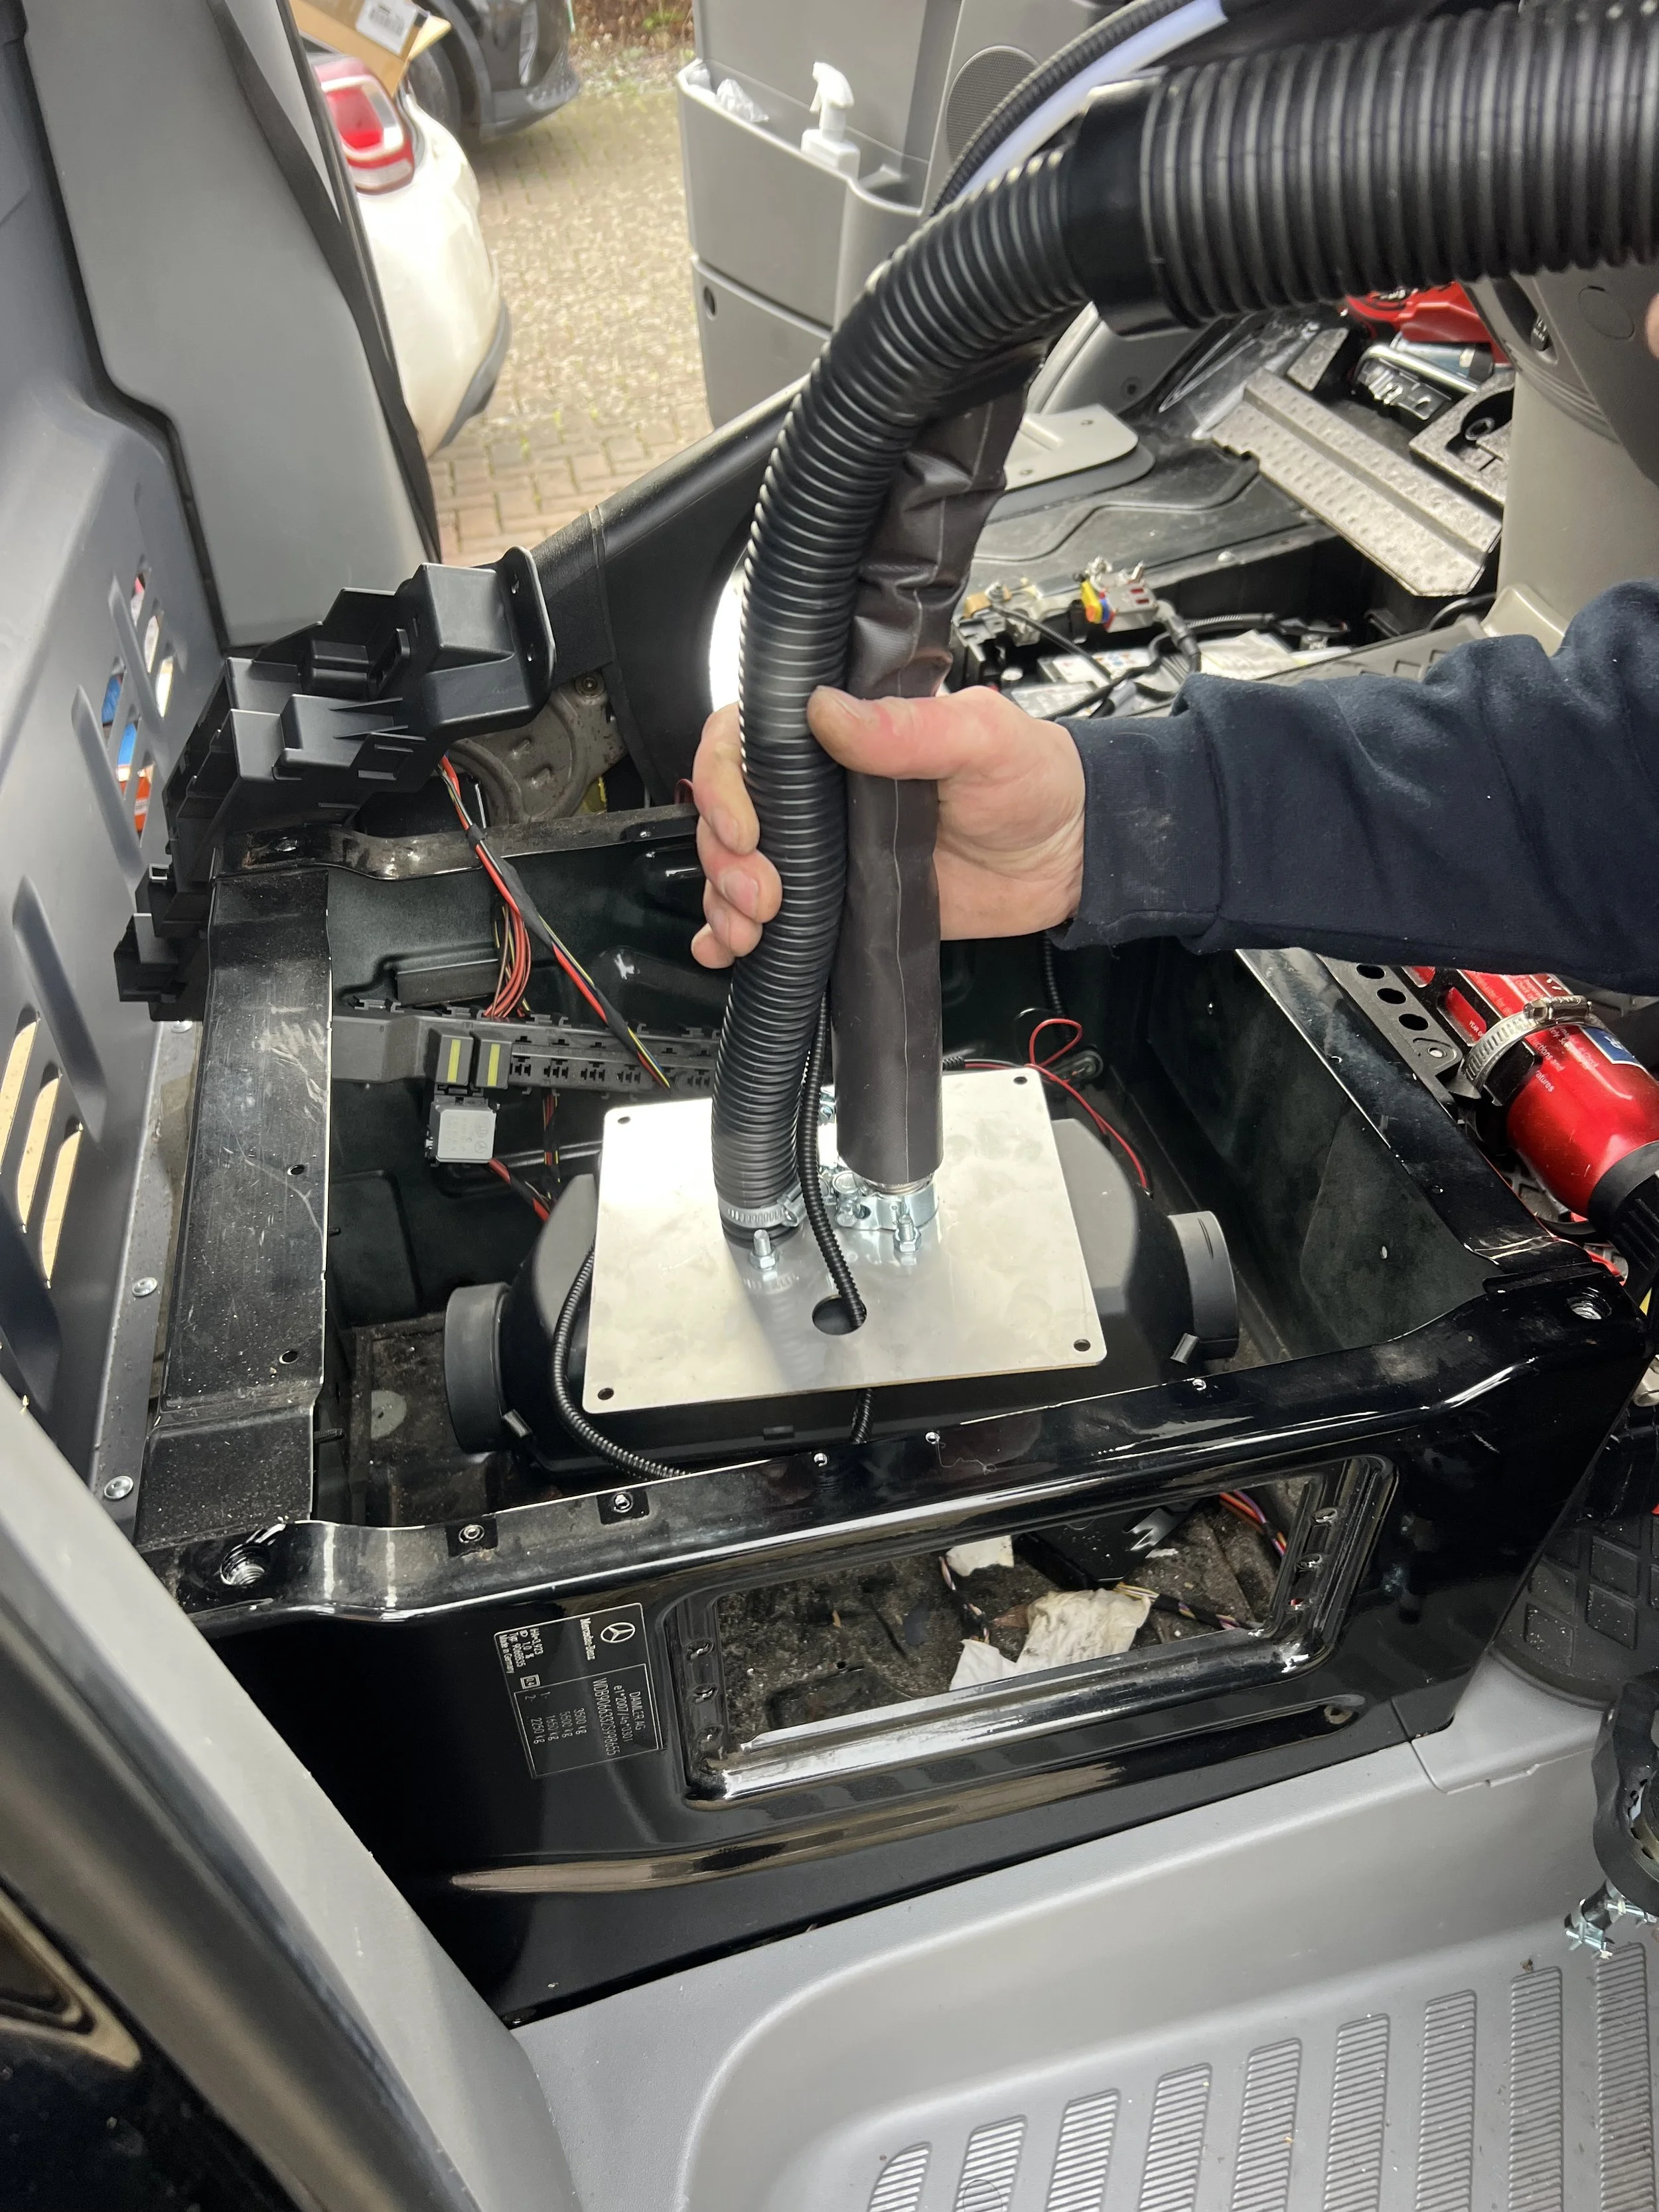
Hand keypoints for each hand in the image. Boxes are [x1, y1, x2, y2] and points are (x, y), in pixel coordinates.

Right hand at [690, 686, 1084, 967]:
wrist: (1070, 860)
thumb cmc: (1034, 782)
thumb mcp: (983, 738)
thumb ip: (909, 728)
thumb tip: (827, 712)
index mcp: (847, 732)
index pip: (749, 738)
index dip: (726, 781)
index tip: (746, 828)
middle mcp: (824, 788)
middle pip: (732, 810)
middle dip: (725, 855)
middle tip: (761, 894)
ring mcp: (828, 849)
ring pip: (738, 867)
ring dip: (724, 900)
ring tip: (751, 928)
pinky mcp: (841, 901)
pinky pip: (772, 918)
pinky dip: (730, 934)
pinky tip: (725, 949)